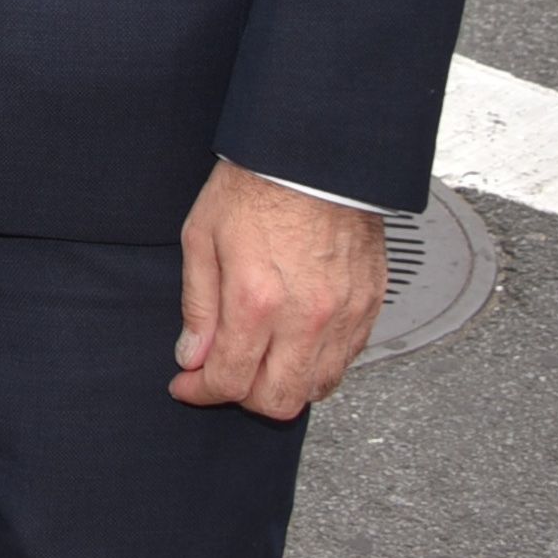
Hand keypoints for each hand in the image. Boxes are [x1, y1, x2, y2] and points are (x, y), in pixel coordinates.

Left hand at [171, 159, 385, 419]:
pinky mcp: (369, 307)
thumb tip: (193, 354)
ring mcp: (344, 316)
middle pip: (277, 401)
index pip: (229, 379)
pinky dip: (316, 367)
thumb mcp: (202, 237)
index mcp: (256, 299)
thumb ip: (198, 304)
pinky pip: (345, 363)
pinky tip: (293, 346)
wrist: (313, 156)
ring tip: (257, 360)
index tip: (188, 384)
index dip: (201, 391)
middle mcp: (306, 317)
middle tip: (221, 376)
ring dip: (281, 386)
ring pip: (316, 389)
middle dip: (241, 399)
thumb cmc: (257, 186)